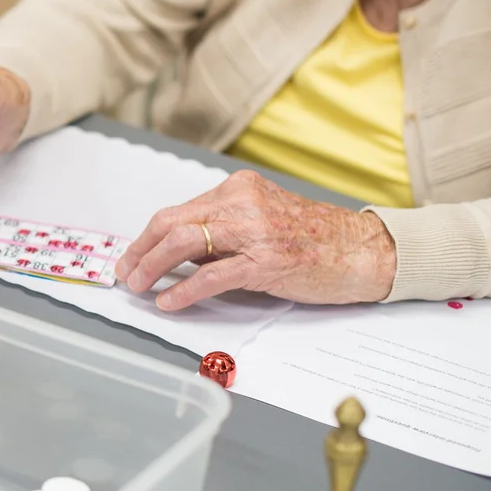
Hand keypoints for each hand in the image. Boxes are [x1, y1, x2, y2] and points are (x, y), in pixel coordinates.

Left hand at [115, 171, 396, 308]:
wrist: (365, 250)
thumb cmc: (315, 240)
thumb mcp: (261, 221)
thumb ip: (220, 233)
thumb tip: (174, 256)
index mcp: (238, 189)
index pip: (176, 212)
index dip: (146, 237)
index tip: (130, 257)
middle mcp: (243, 202)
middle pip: (171, 223)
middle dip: (139, 251)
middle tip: (125, 275)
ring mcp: (255, 230)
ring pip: (184, 243)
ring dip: (153, 267)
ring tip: (139, 286)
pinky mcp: (267, 261)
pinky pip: (212, 274)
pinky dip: (183, 289)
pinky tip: (169, 301)